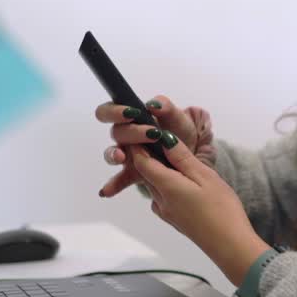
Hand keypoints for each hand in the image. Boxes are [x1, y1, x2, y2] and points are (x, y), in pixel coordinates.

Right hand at [94, 95, 217, 197]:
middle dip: (131, 132)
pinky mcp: (135, 172)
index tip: (130, 113)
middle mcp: (125, 137)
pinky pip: (120, 179)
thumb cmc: (178, 130)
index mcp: (130, 118)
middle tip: (151, 134)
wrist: (190, 150)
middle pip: (117, 133)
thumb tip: (152, 104)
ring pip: (113, 154)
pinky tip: (106, 191)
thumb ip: (165, 107)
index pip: (109, 111)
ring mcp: (128, 155)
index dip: (114, 111)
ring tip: (121, 157)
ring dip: (114, 155)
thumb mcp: (176, 117)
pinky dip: (113, 185)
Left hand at [128, 132, 269, 285]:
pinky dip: (165, 184)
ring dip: (157, 169)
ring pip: (154, 185)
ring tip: (170, 155)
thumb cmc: (221, 210)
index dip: (138, 144)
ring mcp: (166, 212)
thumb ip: (182, 158)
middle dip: (147, 154)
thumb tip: (163, 139)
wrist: (230, 246)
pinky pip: (162, 196)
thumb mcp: (205, 177)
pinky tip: (181, 180)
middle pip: (146, 173)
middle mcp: (160, 200)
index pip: (141, 161)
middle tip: (156, 136)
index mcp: (166, 187)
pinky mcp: (174, 220)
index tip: (141, 128)